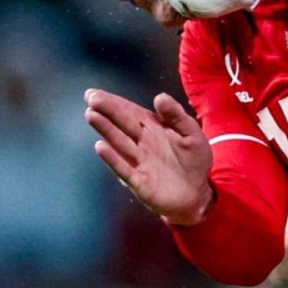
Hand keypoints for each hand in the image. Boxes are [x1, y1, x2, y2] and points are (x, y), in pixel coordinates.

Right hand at [85, 88, 213, 222]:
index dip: (114, 102)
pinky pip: (124, 168)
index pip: (130, 112)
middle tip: (90, 98)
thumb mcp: (192, 134)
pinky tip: (101, 147)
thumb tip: (159, 96)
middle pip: (121, 123)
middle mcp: (141, 143)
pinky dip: (113, 158)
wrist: (197, 194)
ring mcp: (138, 162)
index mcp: (153, 129)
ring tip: (92, 115)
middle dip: (106, 110)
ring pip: (119, 142)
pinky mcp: (139, 181)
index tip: (95, 93)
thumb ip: (177, 116)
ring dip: (106, 129)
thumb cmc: (193, 162)